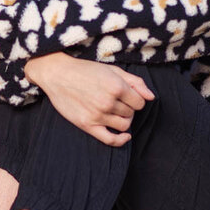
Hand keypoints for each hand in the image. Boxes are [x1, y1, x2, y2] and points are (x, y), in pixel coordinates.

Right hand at [23, 53, 154, 146]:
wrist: (57, 74)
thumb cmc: (85, 70)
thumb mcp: (112, 70)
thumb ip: (135, 82)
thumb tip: (151, 97)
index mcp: (116, 86)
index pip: (140, 102)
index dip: (136, 99)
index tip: (128, 96)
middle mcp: (108, 102)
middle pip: (131, 113)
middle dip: (128, 108)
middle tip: (117, 101)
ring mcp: (97, 115)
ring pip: (124, 125)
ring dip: (123, 120)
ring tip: (114, 112)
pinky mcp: (87, 125)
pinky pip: (110, 139)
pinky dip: (121, 140)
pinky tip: (125, 136)